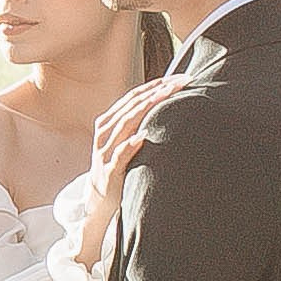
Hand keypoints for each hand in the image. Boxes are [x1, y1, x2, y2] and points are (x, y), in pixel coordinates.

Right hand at [71, 75, 179, 268]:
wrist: (98, 202)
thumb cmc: (117, 168)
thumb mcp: (125, 142)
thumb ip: (139, 124)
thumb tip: (163, 103)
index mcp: (110, 123)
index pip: (135, 97)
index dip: (156, 84)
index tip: (180, 77)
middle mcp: (105, 133)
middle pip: (132, 105)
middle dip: (158, 90)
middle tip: (182, 81)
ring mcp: (105, 151)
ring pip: (125, 123)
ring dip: (147, 108)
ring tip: (166, 96)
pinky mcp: (109, 171)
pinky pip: (119, 155)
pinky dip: (130, 144)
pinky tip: (143, 136)